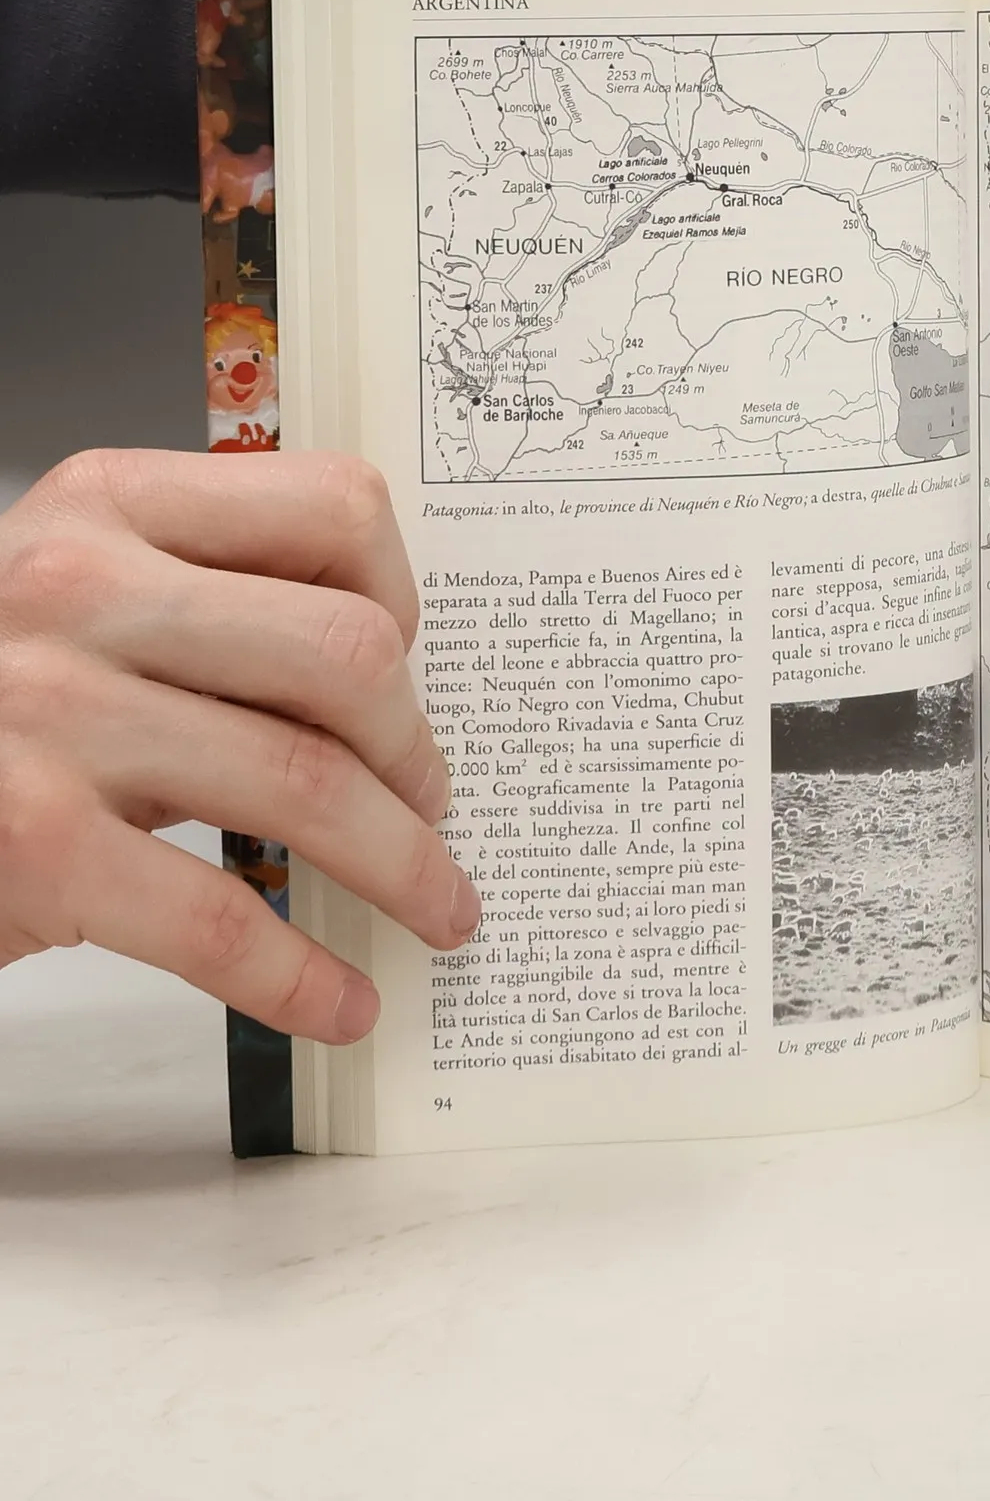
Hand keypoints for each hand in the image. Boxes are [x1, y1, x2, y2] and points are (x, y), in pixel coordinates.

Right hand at [0, 450, 472, 1041]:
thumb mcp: (85, 601)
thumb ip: (216, 605)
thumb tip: (391, 697)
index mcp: (111, 504)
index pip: (338, 511)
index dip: (403, 599)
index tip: (409, 669)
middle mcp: (77, 589)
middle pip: (346, 652)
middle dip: (415, 747)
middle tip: (430, 802)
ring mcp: (48, 712)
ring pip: (306, 781)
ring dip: (402, 864)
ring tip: (434, 903)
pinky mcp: (30, 842)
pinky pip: (218, 916)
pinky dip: (300, 974)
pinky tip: (344, 1000)